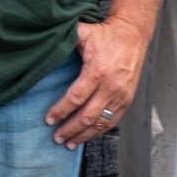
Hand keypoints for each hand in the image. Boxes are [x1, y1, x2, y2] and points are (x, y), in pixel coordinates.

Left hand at [45, 15, 148, 148]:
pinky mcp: (127, 99)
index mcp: (97, 72)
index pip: (76, 98)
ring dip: (84, 135)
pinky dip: (99, 131)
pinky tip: (88, 136)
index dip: (61, 111)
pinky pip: (113, 121)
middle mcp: (111, 87)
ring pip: (101, 123)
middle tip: (56, 138)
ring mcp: (121, 95)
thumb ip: (65, 40)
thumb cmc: (105, 34)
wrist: (132, 34)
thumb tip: (44, 44)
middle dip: (70, 129)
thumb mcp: (83, 32)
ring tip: (69, 144)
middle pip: (87, 116)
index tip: (48, 120)